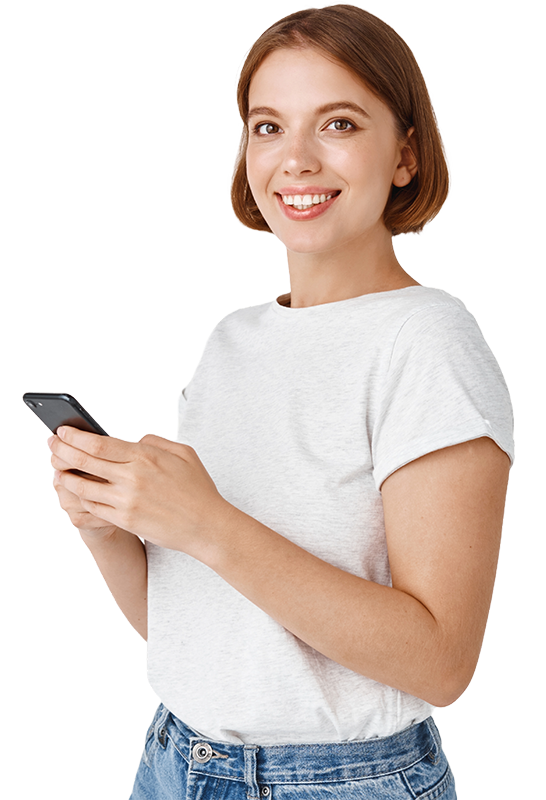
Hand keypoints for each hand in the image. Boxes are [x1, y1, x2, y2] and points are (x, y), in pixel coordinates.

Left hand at [48, 427, 231, 560]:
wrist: (206, 525)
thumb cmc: (197, 490)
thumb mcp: (184, 453)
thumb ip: (155, 441)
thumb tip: (134, 441)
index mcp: (145, 457)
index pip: (99, 443)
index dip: (75, 436)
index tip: (63, 431)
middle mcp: (132, 477)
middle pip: (85, 461)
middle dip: (62, 450)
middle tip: (52, 445)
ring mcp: (126, 500)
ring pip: (83, 486)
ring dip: (66, 476)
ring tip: (59, 469)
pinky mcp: (125, 520)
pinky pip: (93, 506)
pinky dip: (82, 497)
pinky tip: (78, 491)